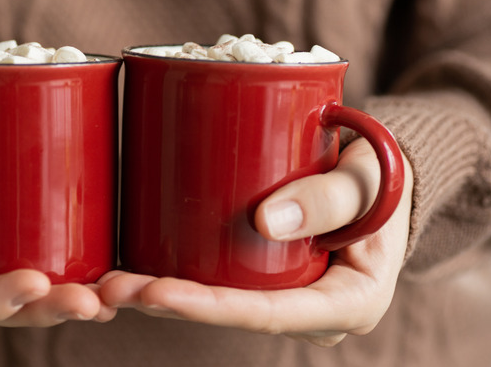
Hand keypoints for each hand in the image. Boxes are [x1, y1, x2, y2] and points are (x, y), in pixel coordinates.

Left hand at [99, 138, 412, 346]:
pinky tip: (134, 266)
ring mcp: (288, 295)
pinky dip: (178, 276)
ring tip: (107, 283)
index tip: (156, 293)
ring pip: (220, 303)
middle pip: (232, 314)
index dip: (209, 308)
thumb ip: (329, 197)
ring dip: (161, 295)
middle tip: (111, 288)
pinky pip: (221, 283)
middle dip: (168, 304)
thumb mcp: (369, 179)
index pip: (267, 315)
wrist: (383, 176)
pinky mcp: (268, 276)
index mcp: (347, 303)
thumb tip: (264, 221)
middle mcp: (312, 310)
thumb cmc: (383, 175)